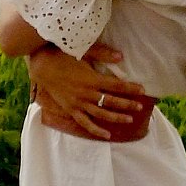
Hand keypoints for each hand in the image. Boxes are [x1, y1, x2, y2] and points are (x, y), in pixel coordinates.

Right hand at [28, 43, 145, 138]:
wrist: (42, 67)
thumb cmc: (63, 55)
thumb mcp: (82, 51)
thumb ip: (102, 54)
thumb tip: (120, 56)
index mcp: (92, 79)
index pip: (116, 86)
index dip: (130, 88)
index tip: (142, 90)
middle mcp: (87, 93)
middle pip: (112, 101)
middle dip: (128, 104)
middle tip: (140, 106)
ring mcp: (79, 103)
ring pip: (101, 114)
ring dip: (116, 117)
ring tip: (129, 120)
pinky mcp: (71, 109)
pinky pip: (85, 123)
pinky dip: (96, 130)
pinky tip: (107, 135)